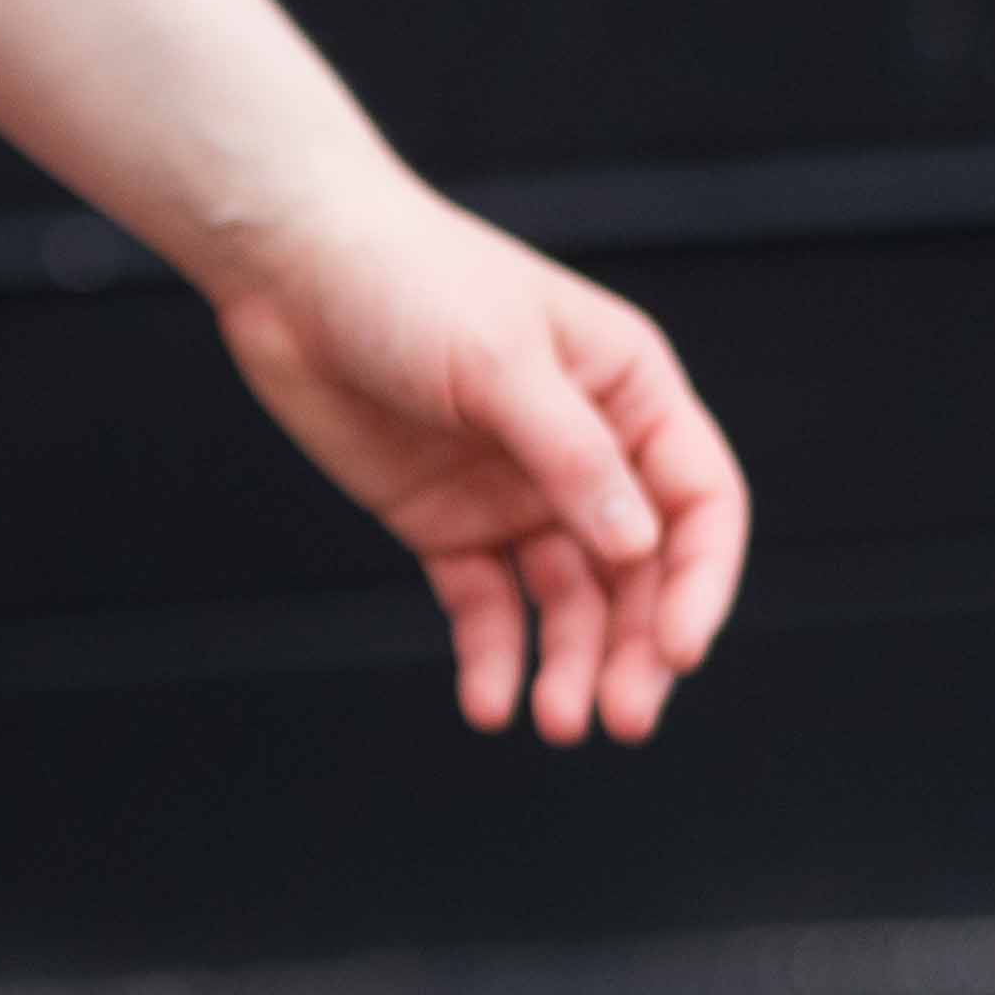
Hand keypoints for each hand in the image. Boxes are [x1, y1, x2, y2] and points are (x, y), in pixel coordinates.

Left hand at [215, 178, 751, 743]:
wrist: (294, 272)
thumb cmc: (410, 280)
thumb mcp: (500, 363)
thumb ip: (572, 457)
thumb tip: (637, 548)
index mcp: (630, 393)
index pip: (698, 503)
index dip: (700, 581)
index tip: (679, 651)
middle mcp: (587, 451)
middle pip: (640, 571)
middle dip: (637, 647)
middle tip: (621, 718)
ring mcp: (518, 492)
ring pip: (570, 601)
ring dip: (571, 666)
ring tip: (559, 723)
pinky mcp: (449, 525)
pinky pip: (488, 606)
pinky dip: (494, 656)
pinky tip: (489, 702)